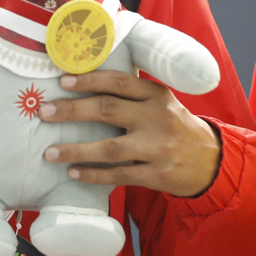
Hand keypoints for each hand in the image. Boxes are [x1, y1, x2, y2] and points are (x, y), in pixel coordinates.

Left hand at [39, 70, 220, 196]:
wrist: (211, 161)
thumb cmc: (176, 126)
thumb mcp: (162, 102)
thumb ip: (133, 95)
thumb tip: (86, 86)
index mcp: (157, 95)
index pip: (119, 82)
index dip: (90, 80)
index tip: (63, 81)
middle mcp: (157, 119)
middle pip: (108, 110)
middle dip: (72, 110)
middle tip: (44, 111)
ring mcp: (157, 149)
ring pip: (110, 148)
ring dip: (76, 150)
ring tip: (49, 152)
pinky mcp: (156, 175)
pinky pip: (119, 175)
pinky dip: (94, 175)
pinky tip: (73, 173)